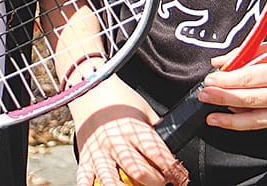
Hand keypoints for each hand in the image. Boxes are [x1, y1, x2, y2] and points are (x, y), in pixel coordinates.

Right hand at [70, 78, 188, 185]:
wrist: (90, 89)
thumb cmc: (119, 99)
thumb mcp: (144, 109)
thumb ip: (156, 127)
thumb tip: (174, 140)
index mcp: (134, 130)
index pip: (157, 153)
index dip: (172, 168)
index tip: (181, 176)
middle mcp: (116, 142)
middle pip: (138, 171)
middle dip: (155, 182)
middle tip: (163, 183)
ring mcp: (99, 152)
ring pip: (111, 180)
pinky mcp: (85, 157)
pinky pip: (85, 178)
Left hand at [196, 50, 266, 131]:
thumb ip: (246, 55)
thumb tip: (220, 62)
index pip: (248, 79)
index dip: (226, 81)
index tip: (210, 79)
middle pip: (248, 100)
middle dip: (222, 98)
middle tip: (204, 95)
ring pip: (254, 120)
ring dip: (229, 119)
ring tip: (212, 116)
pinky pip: (263, 123)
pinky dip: (246, 120)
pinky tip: (232, 116)